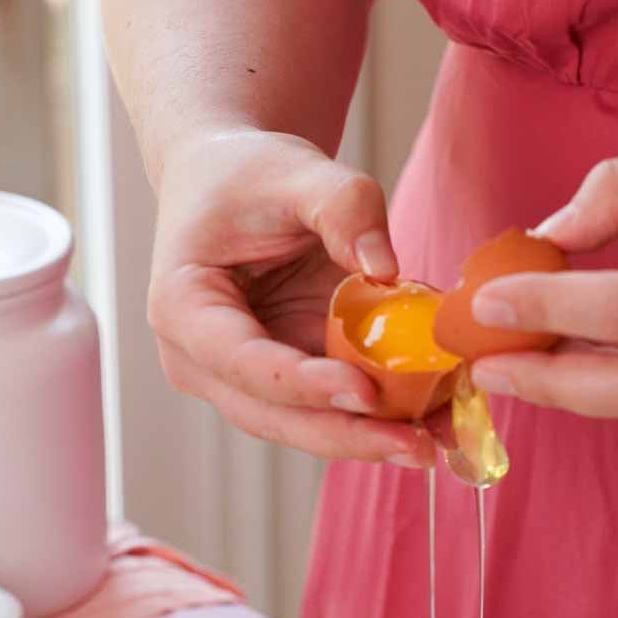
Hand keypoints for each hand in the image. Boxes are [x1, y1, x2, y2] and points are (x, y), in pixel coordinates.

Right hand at [148, 128, 436, 464]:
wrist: (230, 184)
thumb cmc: (247, 176)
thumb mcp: (295, 170)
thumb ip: (343, 206)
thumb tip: (385, 265)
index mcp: (182, 307)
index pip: (241, 360)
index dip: (302, 383)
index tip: (366, 391)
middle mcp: (201, 360)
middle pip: (271, 414)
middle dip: (346, 435)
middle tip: (417, 448)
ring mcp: (239, 380)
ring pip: (301, 427)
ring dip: (368, 438)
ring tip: (435, 442)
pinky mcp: (281, 383)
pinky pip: (328, 410)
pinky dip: (378, 419)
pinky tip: (432, 422)